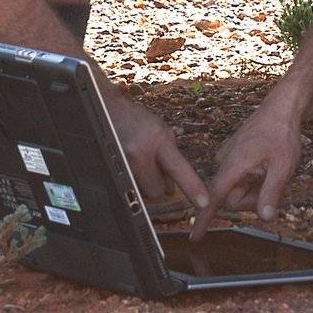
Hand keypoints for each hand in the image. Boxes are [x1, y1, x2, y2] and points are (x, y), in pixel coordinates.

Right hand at [107, 96, 208, 210]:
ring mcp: (123, 162)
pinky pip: (130, 187)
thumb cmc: (138, 120)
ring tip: (140, 161)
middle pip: (158, 191)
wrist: (108, 111)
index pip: (179, 169)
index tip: (203, 202)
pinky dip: (133, 181)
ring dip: (145, 183)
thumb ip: (172, 156)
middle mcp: (139, 152)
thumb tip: (176, 186)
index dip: (192, 187)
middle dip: (160, 184)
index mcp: (157, 140)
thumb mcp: (162, 131)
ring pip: (143, 192)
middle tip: (155, 167)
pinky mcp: (112, 169)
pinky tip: (130, 164)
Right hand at [191, 99, 301, 239]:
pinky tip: (268, 168)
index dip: (205, 219)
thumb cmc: (281, 134)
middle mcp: (225, 162)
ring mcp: (229, 159)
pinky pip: (240, 179)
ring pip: (238, 190)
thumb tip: (264, 218)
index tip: (194, 237)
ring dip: (256, 189)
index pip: (215, 198)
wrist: (281, 108)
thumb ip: (271, 194)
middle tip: (277, 186)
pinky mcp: (234, 158)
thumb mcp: (283, 167)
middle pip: (233, 199)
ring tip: (274, 173)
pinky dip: (255, 180)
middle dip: (254, 199)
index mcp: (233, 165)